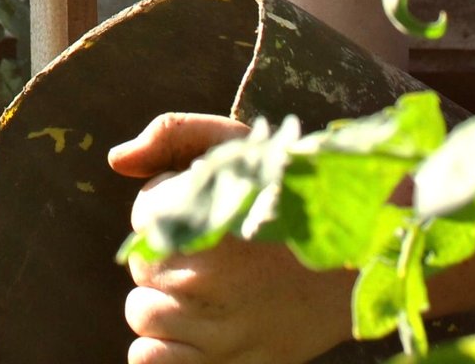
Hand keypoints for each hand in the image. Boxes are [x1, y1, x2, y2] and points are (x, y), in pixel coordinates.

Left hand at [110, 113, 354, 363]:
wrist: (358, 263)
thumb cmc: (289, 193)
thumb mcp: (236, 144)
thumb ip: (171, 134)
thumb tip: (117, 160)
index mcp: (205, 220)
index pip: (143, 215)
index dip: (166, 206)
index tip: (203, 209)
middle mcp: (207, 279)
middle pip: (140, 268)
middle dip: (164, 256)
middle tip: (208, 252)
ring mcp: (221, 330)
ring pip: (142, 316)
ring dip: (163, 302)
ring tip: (203, 291)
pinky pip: (153, 362)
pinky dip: (160, 350)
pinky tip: (187, 331)